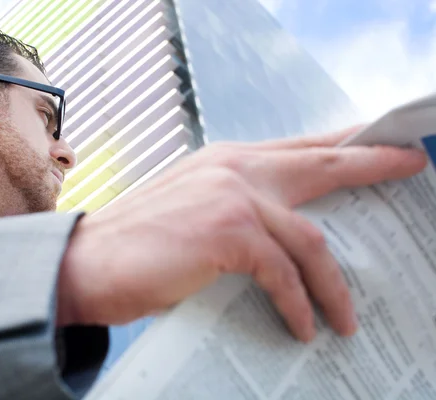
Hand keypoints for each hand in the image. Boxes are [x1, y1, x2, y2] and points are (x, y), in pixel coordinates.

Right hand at [57, 127, 426, 341]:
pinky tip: (301, 327)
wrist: (83, 264)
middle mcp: (231, 167)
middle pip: (320, 162)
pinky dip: (298, 305)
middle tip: (411, 164)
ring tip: (346, 318)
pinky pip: (284, 273)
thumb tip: (283, 239)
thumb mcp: (194, 214)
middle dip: (371, 162)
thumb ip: (238, 213)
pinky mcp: (226, 231)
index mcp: (223, 161)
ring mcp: (230, 194)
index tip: (379, 143)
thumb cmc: (137, 246)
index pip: (296, 146)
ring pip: (309, 237)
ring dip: (334, 285)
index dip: (341, 143)